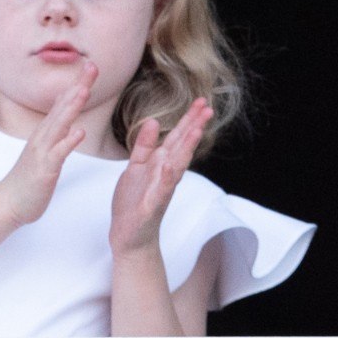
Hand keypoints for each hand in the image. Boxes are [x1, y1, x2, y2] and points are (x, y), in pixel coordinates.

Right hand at [0, 61, 96, 225]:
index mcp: (45, 133)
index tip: (91, 66)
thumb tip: (67, 115)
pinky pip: (58, 154)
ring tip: (84, 90)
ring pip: (59, 125)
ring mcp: (42, 152)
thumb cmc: (30, 177)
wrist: (9, 202)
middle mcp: (42, 137)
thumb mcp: (44, 150)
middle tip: (92, 66)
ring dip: (71, 107)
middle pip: (63, 106)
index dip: (77, 84)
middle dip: (78, 86)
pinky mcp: (44, 169)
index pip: (63, 103)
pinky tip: (79, 132)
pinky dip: (68, 142)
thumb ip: (56, 131)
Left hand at [109, 98, 213, 255]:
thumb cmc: (134, 202)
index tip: (201, 102)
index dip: (188, 120)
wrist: (129, 236)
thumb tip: (153, 121)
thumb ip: (144, 146)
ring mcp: (161, 190)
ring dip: (187, 148)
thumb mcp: (135, 167)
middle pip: (182, 147)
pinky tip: (171, 166)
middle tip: (208, 107)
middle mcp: (165, 175)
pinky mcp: (152, 206)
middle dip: (193, 127)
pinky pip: (160, 190)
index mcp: (160, 164)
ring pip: (176, 166)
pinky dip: (166, 178)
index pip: (177, 138)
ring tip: (196, 130)